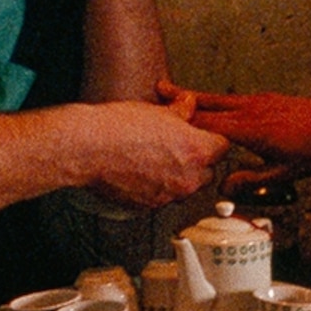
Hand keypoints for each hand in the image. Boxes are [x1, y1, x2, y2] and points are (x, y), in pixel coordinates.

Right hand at [78, 92, 226, 207]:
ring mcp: (168, 196)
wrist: (88, 149)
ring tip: (154, 157)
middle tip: (176, 145)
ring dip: (177, 176)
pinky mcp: (149, 206)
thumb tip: (188, 104)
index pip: (222, 147)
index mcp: (197, 151)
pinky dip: (156, 187)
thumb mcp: (157, 110)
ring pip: (184, 187)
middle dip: (197, 161)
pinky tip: (140, 170)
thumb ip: (181, 110)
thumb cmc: (119, 128)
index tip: (201, 135)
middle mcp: (188, 178)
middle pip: (207, 172)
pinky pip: (161, 197)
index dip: (211, 139)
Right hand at [174, 84, 310, 185]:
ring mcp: (257, 101)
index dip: (183, 124)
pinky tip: (209, 104)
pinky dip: (214, 100)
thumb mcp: (284, 172)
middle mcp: (250, 109)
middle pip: (207, 103)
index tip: (162, 121)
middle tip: (158, 90)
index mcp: (250, 129)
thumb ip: (251, 179)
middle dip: (182, 99)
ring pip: (218, 98)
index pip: (208, 125)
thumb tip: (224, 187)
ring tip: (174, 92)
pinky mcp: (264, 99)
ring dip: (196, 96)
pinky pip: (232, 98)